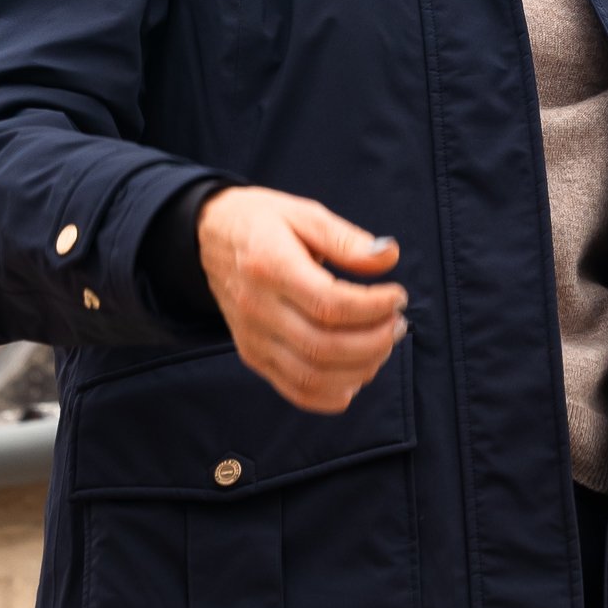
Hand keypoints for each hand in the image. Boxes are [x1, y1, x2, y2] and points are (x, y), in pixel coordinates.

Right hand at [195, 186, 407, 412]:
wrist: (209, 236)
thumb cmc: (263, 221)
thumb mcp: (304, 213)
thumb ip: (346, 239)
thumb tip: (389, 257)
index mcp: (270, 265)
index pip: (329, 304)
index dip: (373, 307)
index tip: (398, 296)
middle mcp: (257, 309)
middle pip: (323, 346)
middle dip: (374, 341)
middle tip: (398, 323)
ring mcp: (252, 339)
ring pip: (311, 376)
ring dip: (360, 369)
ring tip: (384, 343)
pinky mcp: (253, 356)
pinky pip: (295, 390)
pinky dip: (333, 394)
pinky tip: (358, 373)